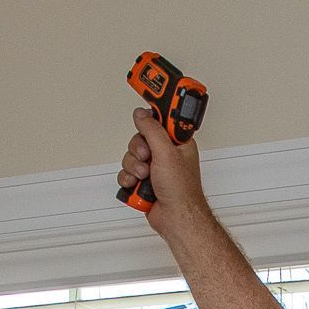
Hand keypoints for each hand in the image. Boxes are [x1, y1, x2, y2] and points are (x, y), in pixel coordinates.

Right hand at [117, 107, 207, 232]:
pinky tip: (139, 186)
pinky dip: (129, 180)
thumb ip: (152, 130)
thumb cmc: (181, 191)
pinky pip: (126, 173)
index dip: (151, 110)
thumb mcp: (166, 153)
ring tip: (146, 177)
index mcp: (176, 142)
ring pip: (130, 156)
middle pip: (139, 138)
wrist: (176, 218)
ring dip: (134, 168)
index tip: (144, 90)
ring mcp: (154, 168)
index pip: (160, 119)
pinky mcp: (143, 181)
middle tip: (148, 158)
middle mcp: (165, 153)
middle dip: (139, 151)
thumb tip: (142, 114)